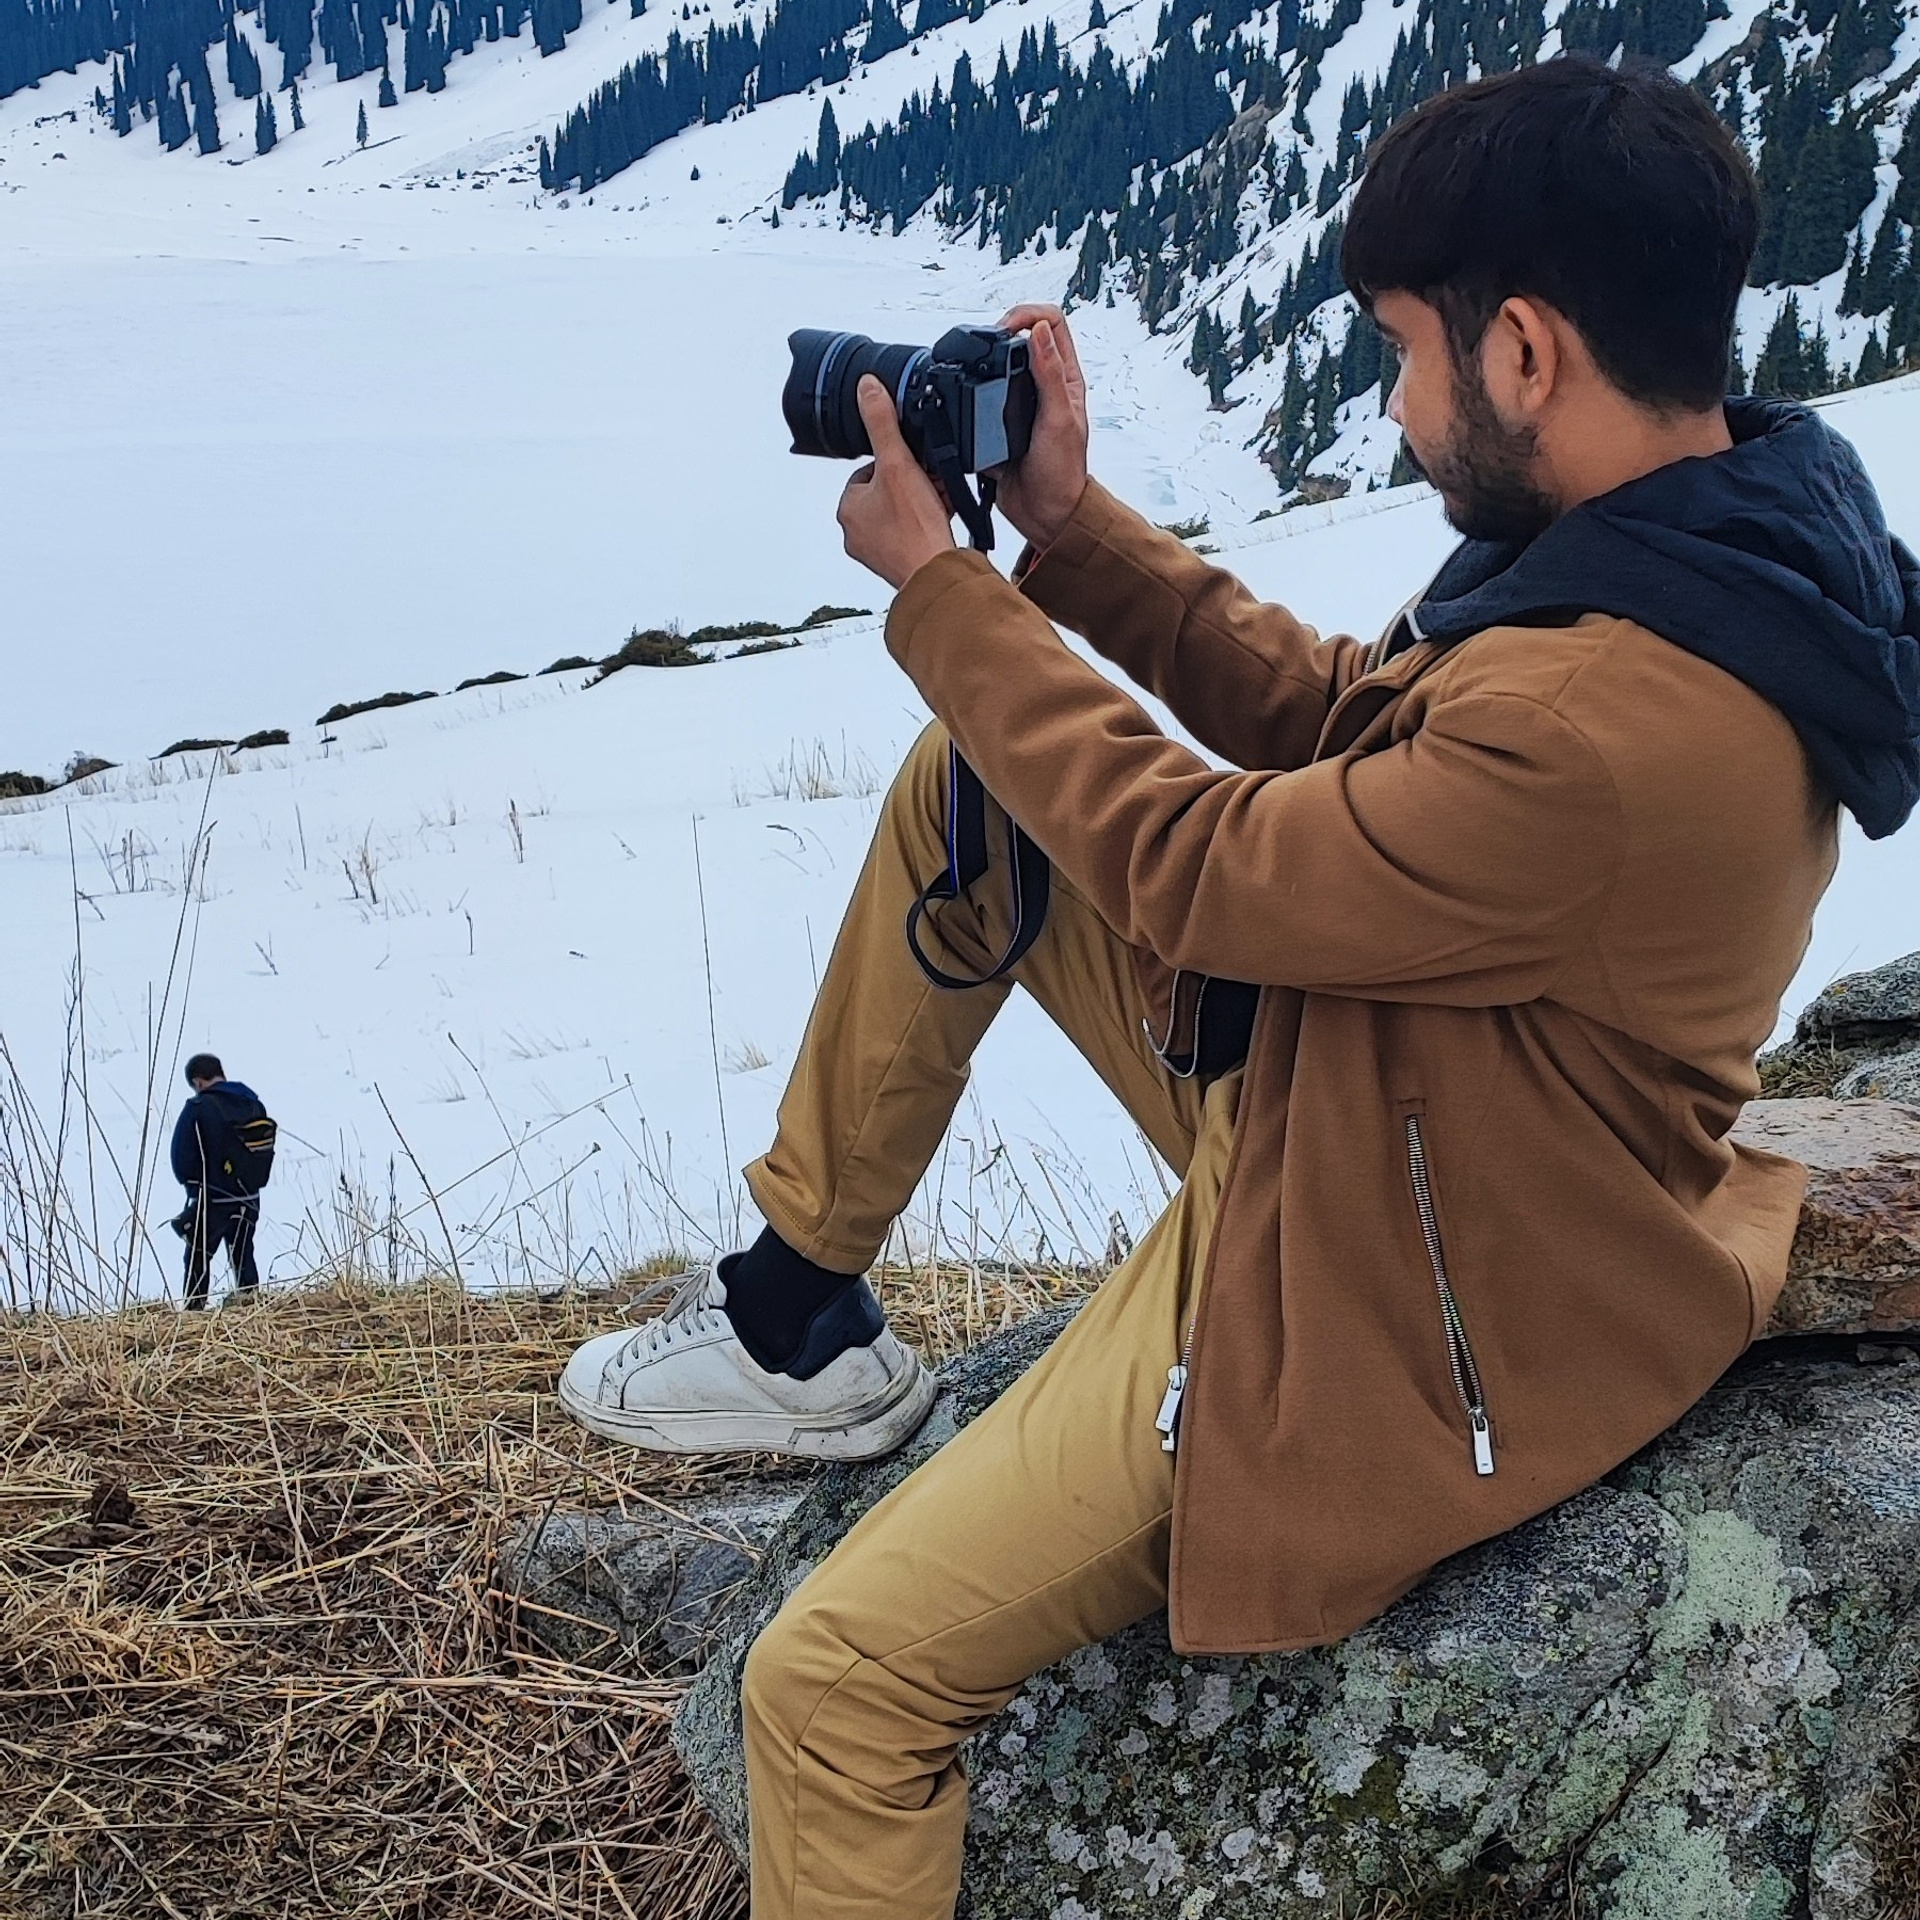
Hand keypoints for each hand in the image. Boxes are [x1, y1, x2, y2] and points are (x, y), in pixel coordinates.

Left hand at [836, 377, 957, 588]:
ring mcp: (877, 552)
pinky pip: (913, 534)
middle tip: (931, 485)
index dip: (895, 464)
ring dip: (923, 505)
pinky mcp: (898, 564)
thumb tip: (867, 389)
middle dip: (913, 485)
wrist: (936, 575)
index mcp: (848, 508)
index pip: (869, 471)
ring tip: (938, 504)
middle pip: (889, 491)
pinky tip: (942, 522)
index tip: (913, 467)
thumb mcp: (898, 464)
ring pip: (903, 513)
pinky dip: (928, 526)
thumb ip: (882, 424)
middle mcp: (857, 533)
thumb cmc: (914, 530)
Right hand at [990, 304, 1090, 552]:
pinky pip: (980, 403)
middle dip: (1000, 333)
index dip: (1028, 315)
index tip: (1007, 328)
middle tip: (985, 346)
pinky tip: (966, 402)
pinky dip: (971, 399)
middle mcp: (1043, 388)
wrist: (1044, 516)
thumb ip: (1049, 375)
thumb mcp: (1059, 420)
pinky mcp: (998, 426)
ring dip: (984, 364)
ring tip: (973, 369)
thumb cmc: (1063, 474)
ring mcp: (1019, 406)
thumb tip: (1039, 331)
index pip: (1052, 324)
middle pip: (1020, 339)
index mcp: (1064, 380)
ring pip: (997, 369)